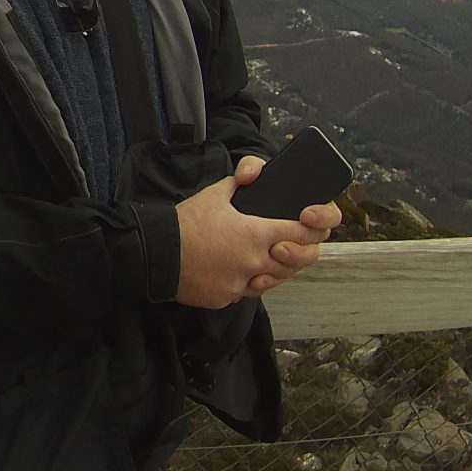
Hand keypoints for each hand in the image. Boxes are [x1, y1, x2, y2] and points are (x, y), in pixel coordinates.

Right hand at [175, 157, 336, 308]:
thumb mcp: (214, 193)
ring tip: (264, 256)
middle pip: (297, 261)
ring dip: (275, 268)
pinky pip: (249, 291)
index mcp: (256, 233)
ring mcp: (242, 282)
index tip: (313, 226)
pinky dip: (247, 281)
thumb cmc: (184, 224)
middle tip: (290, 244)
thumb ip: (240, 182)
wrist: (157, 253)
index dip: (314, 229)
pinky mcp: (228, 296)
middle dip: (299, 252)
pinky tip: (237, 269)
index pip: (303, 234)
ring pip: (275, 279)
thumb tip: (254, 174)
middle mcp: (255, 261)